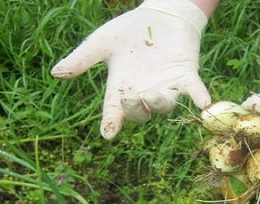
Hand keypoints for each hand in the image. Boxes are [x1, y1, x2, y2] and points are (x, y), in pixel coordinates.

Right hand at [51, 0, 210, 139]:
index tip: (108, 133)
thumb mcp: (101, 43)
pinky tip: (204, 103)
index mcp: (123, 88)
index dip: (112, 122)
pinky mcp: (187, 76)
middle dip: (135, 109)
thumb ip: (82, 59)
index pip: (115, 111)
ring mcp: (167, 86)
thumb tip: (56, 73)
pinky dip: (199, 96)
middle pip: (141, 113)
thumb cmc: (129, 31)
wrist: (160, 14)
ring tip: (151, 95)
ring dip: (159, 103)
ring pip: (165, 105)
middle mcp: (145, 92)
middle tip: (130, 98)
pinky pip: (194, 90)